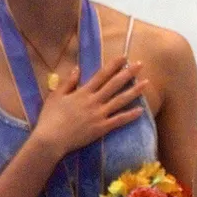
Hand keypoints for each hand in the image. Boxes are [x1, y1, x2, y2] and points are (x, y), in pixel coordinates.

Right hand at [33, 57, 148, 158]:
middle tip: (141, 64)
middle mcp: (94, 101)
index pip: (101, 75)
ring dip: (134, 91)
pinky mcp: (101, 128)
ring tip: (146, 83)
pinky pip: (119, 120)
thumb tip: (77, 68)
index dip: (113, 65)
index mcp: (83, 92)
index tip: (124, 57)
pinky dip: (130, 115)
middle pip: (114, 84)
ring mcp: (99, 115)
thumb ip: (68, 82)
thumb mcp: (55, 96)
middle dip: (128, 73)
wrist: (51, 139)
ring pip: (120, 100)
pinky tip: (141, 110)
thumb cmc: (50, 118)